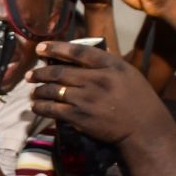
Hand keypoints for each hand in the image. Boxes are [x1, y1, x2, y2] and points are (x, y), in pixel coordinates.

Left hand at [28, 39, 164, 145]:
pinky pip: (53, 109)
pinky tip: (36, 106)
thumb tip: (79, 58)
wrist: (144, 129)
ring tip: (33, 91)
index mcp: (111, 65)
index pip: (78, 51)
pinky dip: (41, 107)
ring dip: (39, 90)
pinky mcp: (79, 116)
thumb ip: (105, 65)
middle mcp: (97, 79)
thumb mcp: (127, 74)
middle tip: (31, 75)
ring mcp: (87, 99)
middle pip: (60, 71)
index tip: (40, 47)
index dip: (56, 47)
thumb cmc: (138, 100)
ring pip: (53, 90)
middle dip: (40, 73)